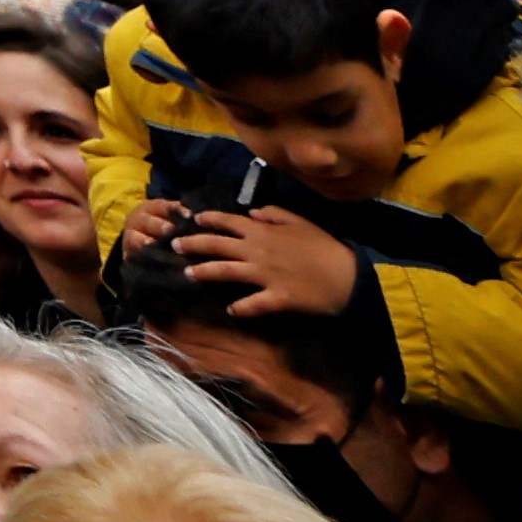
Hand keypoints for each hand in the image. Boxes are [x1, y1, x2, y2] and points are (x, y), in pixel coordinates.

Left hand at [182, 200, 359, 321]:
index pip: (227, 222)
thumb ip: (273, 214)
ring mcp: (265, 275)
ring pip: (226, 272)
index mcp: (263, 232)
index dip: (207, 220)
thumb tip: (251, 211)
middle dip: (193, 244)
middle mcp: (258, 251)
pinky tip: (231, 310)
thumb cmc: (324, 247)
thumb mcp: (300, 222)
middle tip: (174, 245)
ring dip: (204, 272)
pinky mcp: (277, 298)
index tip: (192, 219)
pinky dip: (241, 307)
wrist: (348, 276)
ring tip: (188, 274)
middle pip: (217, 245)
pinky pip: (252, 304)